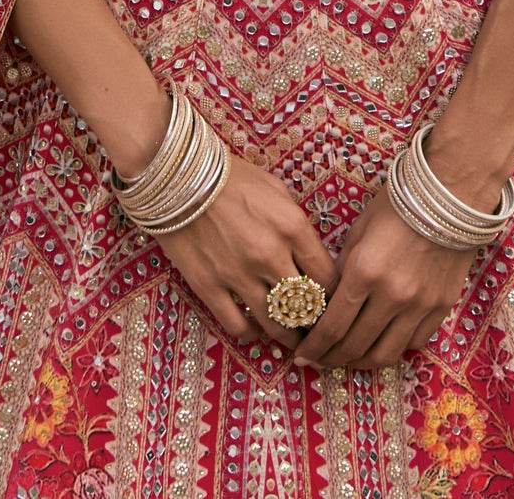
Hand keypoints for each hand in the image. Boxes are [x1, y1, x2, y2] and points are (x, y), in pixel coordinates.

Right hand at [152, 152, 336, 350]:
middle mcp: (271, 255)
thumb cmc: (232, 177)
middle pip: (306, 307)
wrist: (180, 176)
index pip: (328, 278)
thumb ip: (297, 225)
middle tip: (316, 326)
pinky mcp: (210, 288)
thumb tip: (310, 257)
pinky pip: (240, 327)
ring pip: (277, 325)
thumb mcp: (277, 190)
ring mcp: (239, 275)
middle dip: (316, 320)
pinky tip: (257, 328)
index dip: (334, 296)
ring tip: (293, 337)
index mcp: (292, 227)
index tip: (332, 303)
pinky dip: (253, 334)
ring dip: (289, 336)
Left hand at [293, 186, 474, 371]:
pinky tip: (382, 343)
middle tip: (320, 360)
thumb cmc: (397, 205)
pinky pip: (414, 343)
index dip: (313, 347)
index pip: (332, 326)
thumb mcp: (359, 230)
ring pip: (385, 355)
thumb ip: (342, 268)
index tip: (301, 356)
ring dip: (361, 362)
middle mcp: (391, 295)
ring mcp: (419, 305)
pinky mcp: (441, 308)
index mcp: (364, 272)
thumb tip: (328, 302)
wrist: (449, 194)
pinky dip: (394, 348)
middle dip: (331, 358)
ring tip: (348, 359)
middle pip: (355, 346)